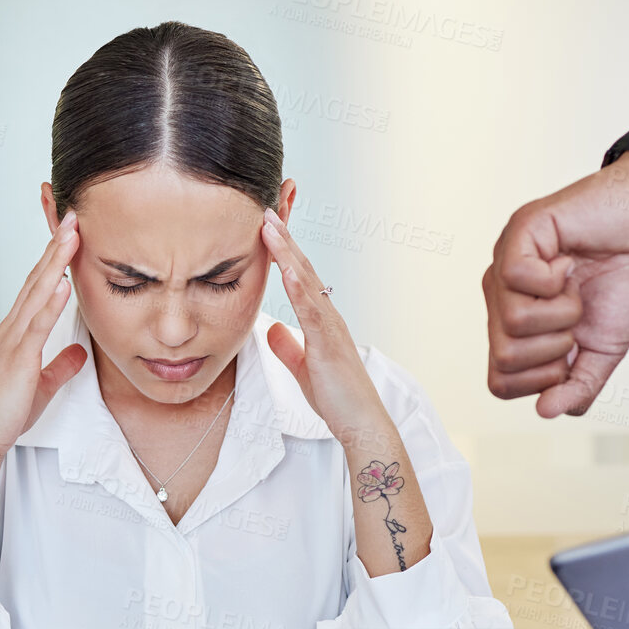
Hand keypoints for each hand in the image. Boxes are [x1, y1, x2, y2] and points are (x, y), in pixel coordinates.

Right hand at [0, 211, 87, 456]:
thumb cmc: (6, 412)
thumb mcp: (42, 384)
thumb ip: (61, 365)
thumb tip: (79, 352)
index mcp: (18, 331)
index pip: (38, 285)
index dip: (55, 258)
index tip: (72, 234)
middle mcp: (12, 328)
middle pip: (37, 277)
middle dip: (56, 246)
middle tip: (74, 216)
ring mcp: (13, 340)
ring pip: (37, 292)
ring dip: (55, 261)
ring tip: (72, 234)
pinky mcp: (18, 357)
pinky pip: (37, 324)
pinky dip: (51, 301)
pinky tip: (63, 281)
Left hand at [260, 209, 387, 440]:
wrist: (361, 423)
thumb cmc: (337, 398)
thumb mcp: (304, 368)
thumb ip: (288, 347)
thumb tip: (270, 330)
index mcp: (320, 319)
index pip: (298, 276)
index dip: (283, 249)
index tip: (268, 223)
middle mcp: (327, 315)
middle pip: (302, 267)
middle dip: (284, 236)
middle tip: (268, 206)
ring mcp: (330, 326)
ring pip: (306, 280)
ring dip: (287, 251)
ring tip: (269, 223)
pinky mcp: (329, 343)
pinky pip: (312, 309)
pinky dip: (297, 286)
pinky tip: (285, 268)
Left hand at [483, 110, 628, 416]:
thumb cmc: (626, 279)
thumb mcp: (606, 348)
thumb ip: (579, 385)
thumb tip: (546, 412)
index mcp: (516, 328)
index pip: (500, 382)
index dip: (541, 382)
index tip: (572, 352)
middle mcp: (501, 299)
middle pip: (503, 360)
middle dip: (554, 350)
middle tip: (576, 317)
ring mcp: (505, 266)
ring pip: (512, 323)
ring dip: (561, 314)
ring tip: (575, 289)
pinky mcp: (518, 234)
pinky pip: (516, 277)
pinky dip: (553, 281)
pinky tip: (566, 264)